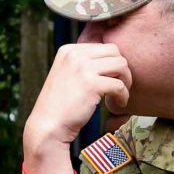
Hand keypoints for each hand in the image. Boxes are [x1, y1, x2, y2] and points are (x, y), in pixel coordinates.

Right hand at [22, 42, 131, 162]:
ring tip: (120, 94)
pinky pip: (119, 85)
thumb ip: (83, 64)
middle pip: (114, 52)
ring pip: (121, 65)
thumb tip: (112, 58)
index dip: (111, 63)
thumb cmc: (59, 106)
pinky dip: (123, 96)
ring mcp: (83, 68)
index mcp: (68, 50)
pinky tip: (119, 104)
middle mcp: (75, 55)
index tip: (111, 79)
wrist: (48, 126)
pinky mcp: (91, 84)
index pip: (102, 47)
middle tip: (120, 86)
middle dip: (121, 69)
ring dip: (125, 80)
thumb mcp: (67, 75)